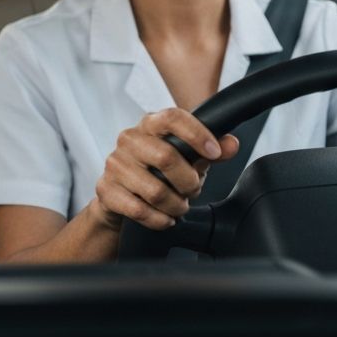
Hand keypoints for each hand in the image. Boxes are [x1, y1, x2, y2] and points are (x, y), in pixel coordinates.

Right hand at [91, 108, 239, 231]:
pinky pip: (140, 210)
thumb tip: (231, 144)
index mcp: (150, 125)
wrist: (119, 196)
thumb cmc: (156, 171)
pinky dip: (159, 219)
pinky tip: (164, 217)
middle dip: (189, 181)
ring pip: (155, 190)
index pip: (172, 117)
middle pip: (165, 157)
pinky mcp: (105, 189)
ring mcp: (114, 164)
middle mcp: (129, 140)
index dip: (196, 133)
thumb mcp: (186, 158)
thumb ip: (210, 152)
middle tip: (193, 189)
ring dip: (176, 205)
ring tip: (179, 206)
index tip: (215, 152)